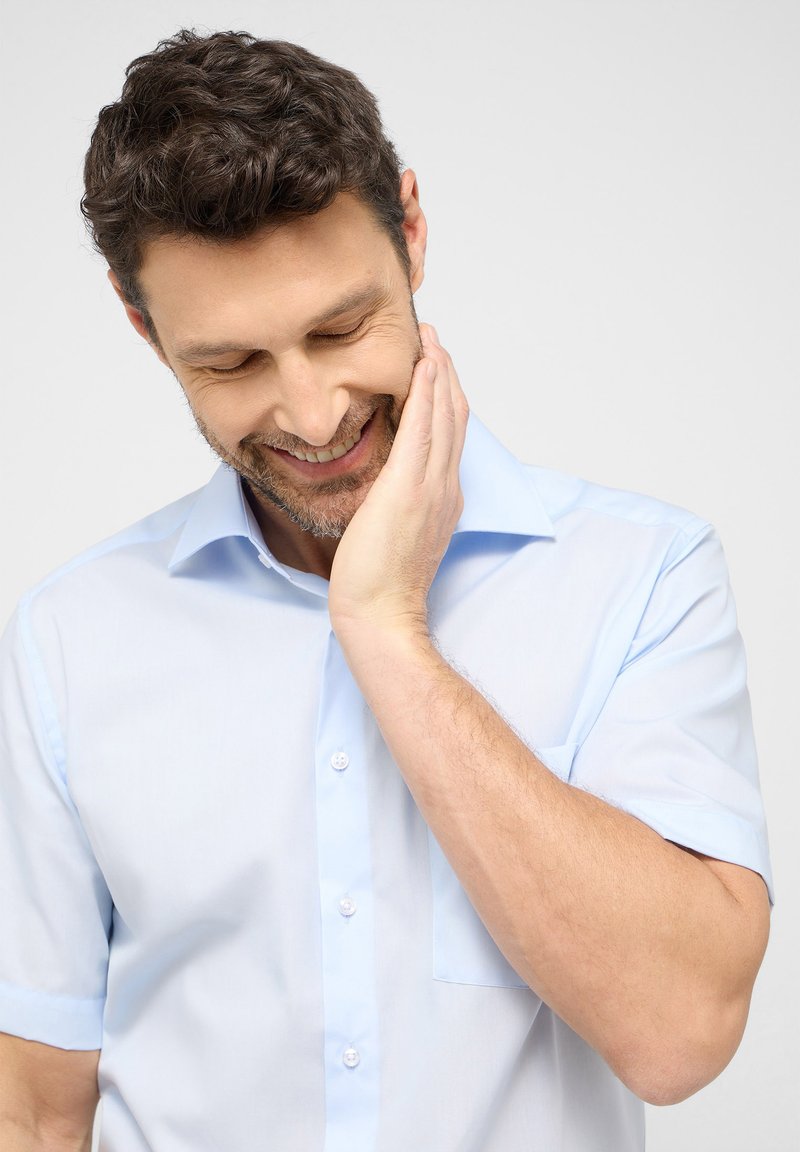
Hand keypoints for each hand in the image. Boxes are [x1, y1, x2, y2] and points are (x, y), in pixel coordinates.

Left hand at [328, 324, 467, 645]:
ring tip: (428, 339)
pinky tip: (422, 367)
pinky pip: (423, 429)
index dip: (445, 398)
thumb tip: (387, 486)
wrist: (380, 613)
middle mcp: (446, 487)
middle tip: (432, 339)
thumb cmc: (379, 583)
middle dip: (446, 374)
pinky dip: (426, 394)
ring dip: (438, 372)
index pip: (451, 436)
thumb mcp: (396, 534)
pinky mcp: (409, 488)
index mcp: (444, 498)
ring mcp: (431, 487)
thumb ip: (400, 504)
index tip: (432, 368)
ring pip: (445, 415)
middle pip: (456, 417)